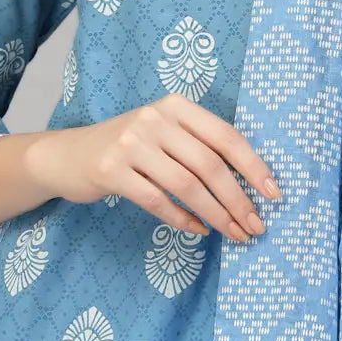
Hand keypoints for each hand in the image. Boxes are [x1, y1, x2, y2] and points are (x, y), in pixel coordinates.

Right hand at [29, 93, 280, 243]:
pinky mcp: (111, 170)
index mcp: (176, 106)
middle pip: (209, 164)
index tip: (274, 194)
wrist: (68, 155)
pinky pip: (156, 200)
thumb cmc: (128, 148)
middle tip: (255, 226)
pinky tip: (198, 230)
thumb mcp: (163, 134)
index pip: (225, 136)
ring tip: (234, 234)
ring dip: (216, 214)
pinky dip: (182, 219)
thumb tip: (249, 186)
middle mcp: (154, 118)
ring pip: (186, 185)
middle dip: (237, 200)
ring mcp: (131, 143)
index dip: (253, 166)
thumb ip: (198, 148)